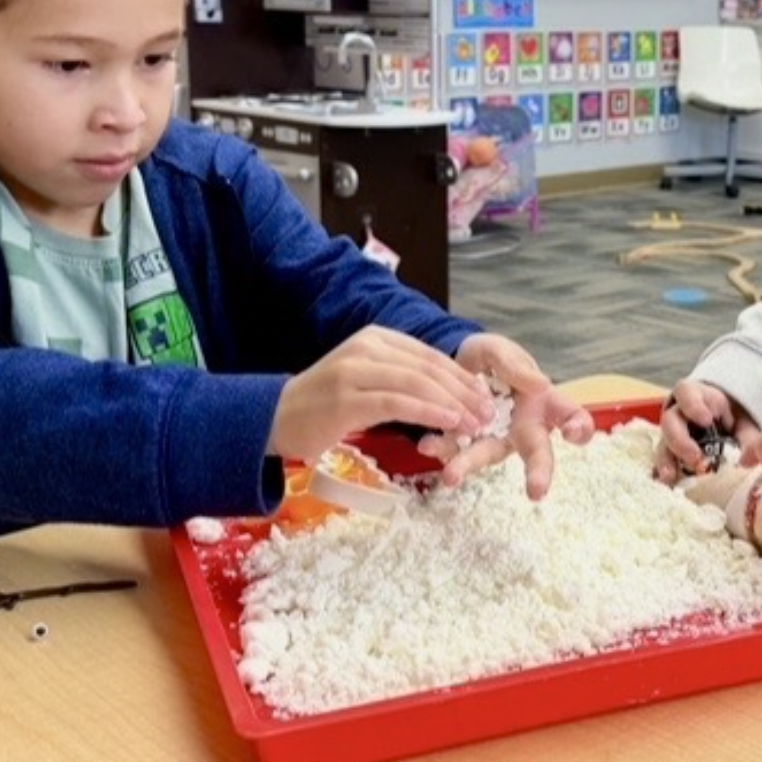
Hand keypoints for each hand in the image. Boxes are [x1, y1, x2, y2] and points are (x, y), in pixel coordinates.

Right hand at [271, 325, 496, 462]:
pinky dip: (429, 412)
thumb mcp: (366, 380)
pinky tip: (448, 423)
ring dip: (453, 404)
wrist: (273, 418)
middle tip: (488, 413)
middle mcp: (367, 348)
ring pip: (418, 383)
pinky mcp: (348, 397)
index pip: (430, 355)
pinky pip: (398, 402)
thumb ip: (399, 379)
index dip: (462, 377)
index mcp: (375, 339)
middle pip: (429, 367)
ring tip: (475, 423)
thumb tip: (447, 394)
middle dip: (464, 391)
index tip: (485, 397)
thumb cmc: (323, 406)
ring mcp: (355, 370)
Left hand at [419, 334, 593, 499]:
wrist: (459, 362)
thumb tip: (539, 384)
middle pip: (537, 453)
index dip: (578, 426)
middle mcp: (524, 428)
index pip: (570, 415)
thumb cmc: (495, 359)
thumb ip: (515, 366)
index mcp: (543, 402)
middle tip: (537, 492)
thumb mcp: (502, 352)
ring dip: (470, 465)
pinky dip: (441, 446)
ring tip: (452, 475)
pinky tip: (428, 443)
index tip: (573, 433)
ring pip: (487, 456)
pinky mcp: (465, 442)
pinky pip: (455, 448)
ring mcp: (494, 438)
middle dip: (539, 473)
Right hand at [654, 379, 759, 482]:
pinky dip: (666, 471)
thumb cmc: (731, 419)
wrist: (726, 426)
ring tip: (670, 475)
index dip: (693, 406)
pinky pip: (665, 461)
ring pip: (664, 443)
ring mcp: (672, 434)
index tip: (707, 421)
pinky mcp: (671, 453)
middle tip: (695, 457)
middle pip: (670, 421)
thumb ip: (748, 437)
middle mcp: (678, 414)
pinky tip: (668, 482)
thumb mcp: (742, 421)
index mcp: (696, 397)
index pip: (686, 393)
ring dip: (667, 460)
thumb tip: (749, 457)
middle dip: (680, 440)